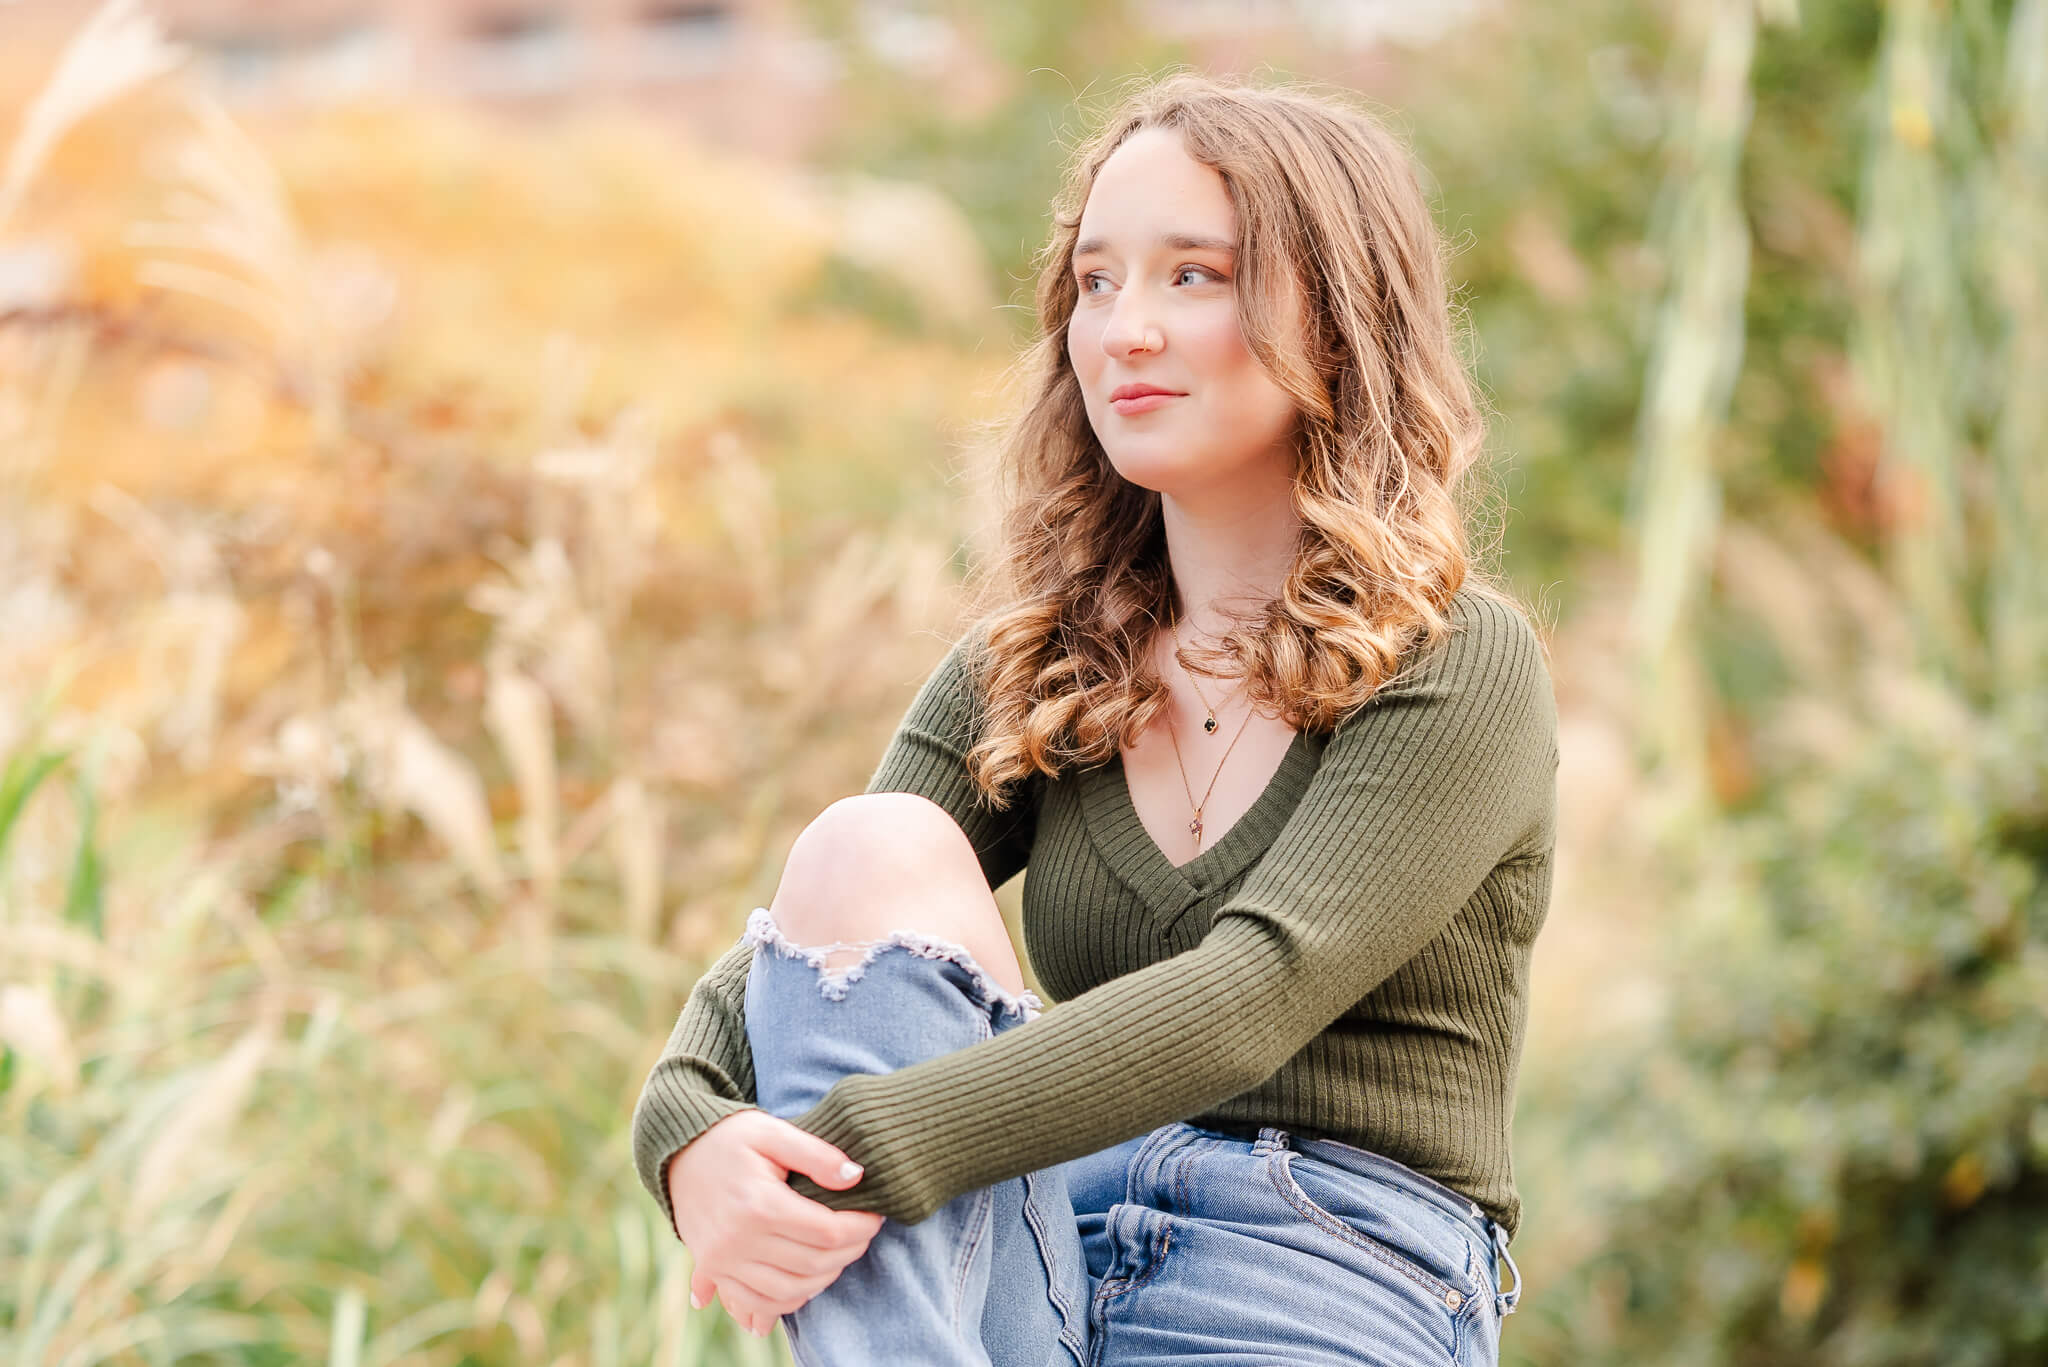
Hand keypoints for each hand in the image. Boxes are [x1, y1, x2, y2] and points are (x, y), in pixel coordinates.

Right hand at [667, 1109, 885, 1337]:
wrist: (679, 1152)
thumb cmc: (731, 1138)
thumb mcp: (774, 1132)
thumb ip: (817, 1154)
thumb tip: (857, 1177)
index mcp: (759, 1204)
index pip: (826, 1231)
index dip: (860, 1227)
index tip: (875, 1216)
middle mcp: (738, 1239)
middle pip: (813, 1264)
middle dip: (849, 1252)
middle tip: (864, 1234)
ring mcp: (723, 1260)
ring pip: (789, 1290)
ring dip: (824, 1278)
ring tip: (840, 1254)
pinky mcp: (714, 1269)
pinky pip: (757, 1301)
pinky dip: (788, 1300)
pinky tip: (808, 1281)